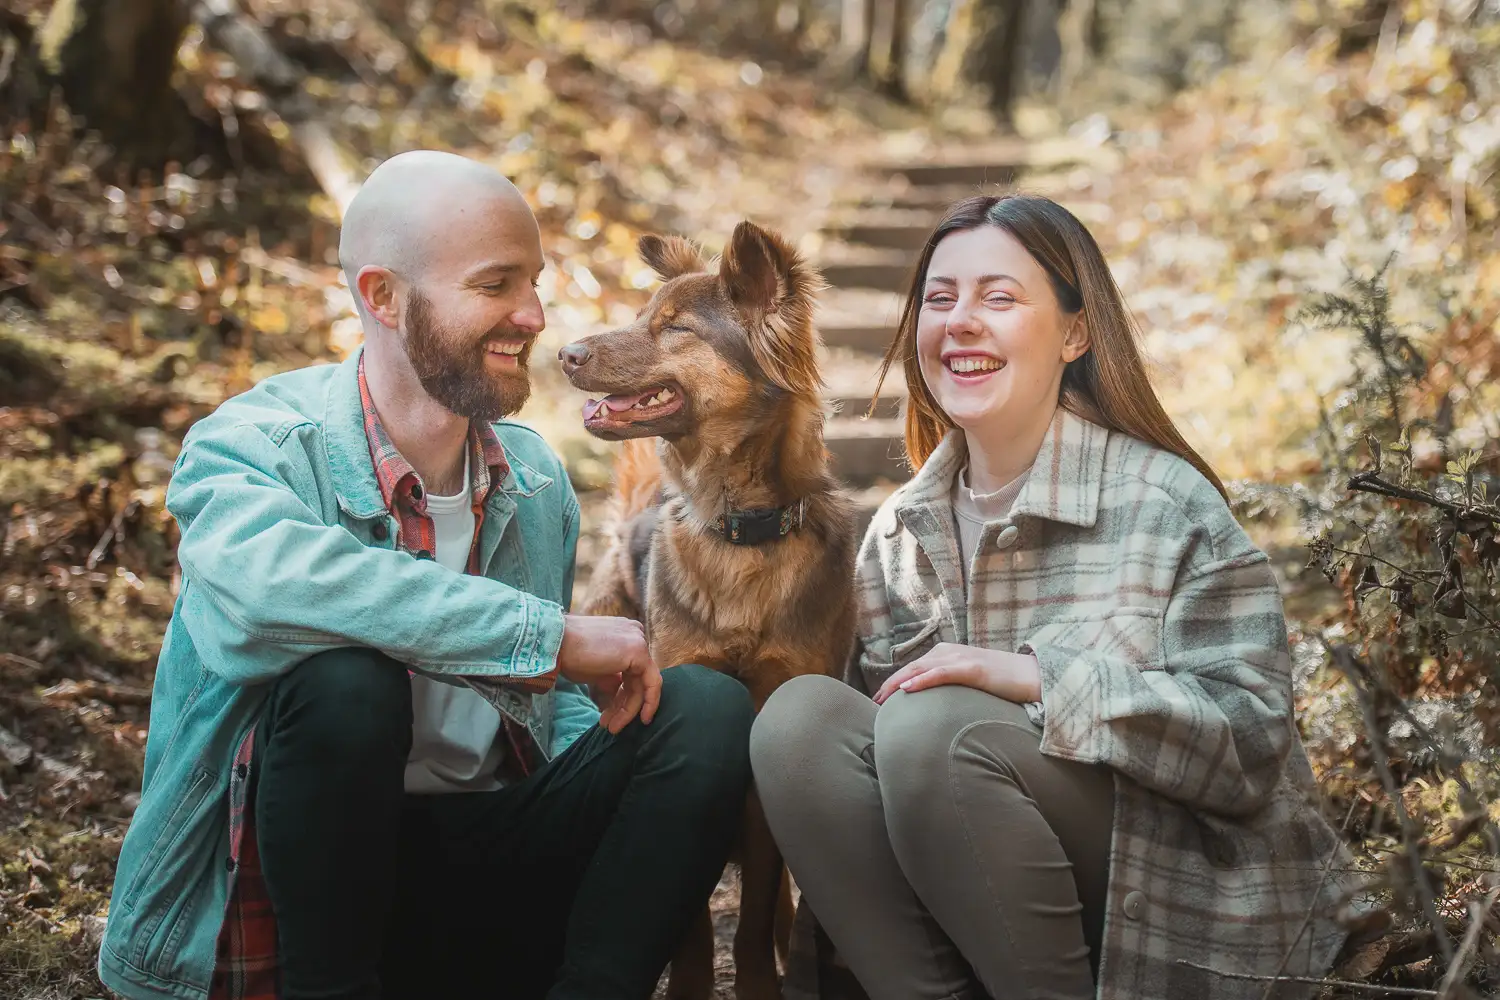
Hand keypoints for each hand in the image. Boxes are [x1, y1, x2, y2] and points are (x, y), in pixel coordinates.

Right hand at [558, 614, 660, 733]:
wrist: (555, 644)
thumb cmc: (568, 655)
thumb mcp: (595, 669)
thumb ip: (611, 678)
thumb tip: (618, 692)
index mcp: (625, 634)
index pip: (632, 671)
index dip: (623, 696)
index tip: (613, 714)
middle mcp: (636, 634)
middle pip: (638, 678)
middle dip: (624, 705)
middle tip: (610, 725)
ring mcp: (639, 641)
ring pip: (643, 683)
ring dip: (628, 709)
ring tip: (612, 727)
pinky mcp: (639, 652)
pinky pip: (651, 683)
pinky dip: (646, 703)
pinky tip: (631, 719)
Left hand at [872, 643, 1042, 705]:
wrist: (1031, 676)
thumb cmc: (1002, 682)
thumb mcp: (970, 681)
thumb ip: (952, 685)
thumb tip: (935, 704)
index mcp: (948, 654)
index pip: (914, 668)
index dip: (894, 682)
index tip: (880, 699)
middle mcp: (950, 652)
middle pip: (910, 667)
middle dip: (889, 685)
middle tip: (874, 703)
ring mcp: (960, 658)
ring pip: (920, 669)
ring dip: (897, 684)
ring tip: (881, 699)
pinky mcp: (972, 669)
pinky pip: (940, 674)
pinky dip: (921, 680)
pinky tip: (906, 690)